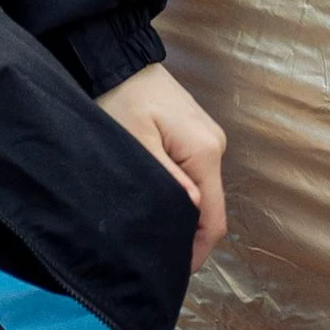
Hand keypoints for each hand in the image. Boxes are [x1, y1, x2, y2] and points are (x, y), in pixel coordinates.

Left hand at [96, 62, 226, 272]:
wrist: (115, 58)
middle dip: (189, 237)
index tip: (173, 271)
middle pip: (210, 209)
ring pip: (202, 193)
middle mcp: (214, 147)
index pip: (213, 218)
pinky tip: (160, 207)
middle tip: (157, 257)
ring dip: (183, 216)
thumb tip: (190, 210)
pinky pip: (195, 176)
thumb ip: (164, 178)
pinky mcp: (194, 137)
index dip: (196, 250)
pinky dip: (181, 196)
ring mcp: (207, 141)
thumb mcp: (135, 141)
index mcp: (203, 151)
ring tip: (154, 236)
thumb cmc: (118, 97)